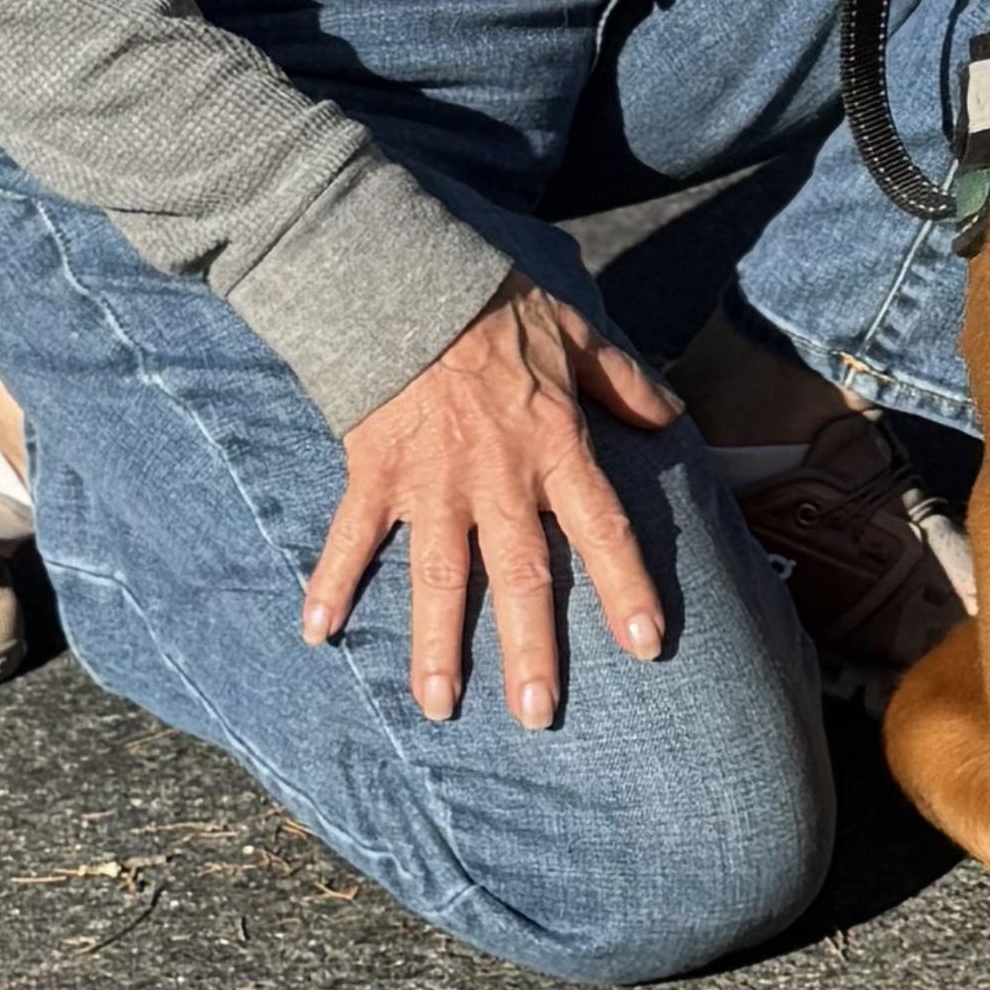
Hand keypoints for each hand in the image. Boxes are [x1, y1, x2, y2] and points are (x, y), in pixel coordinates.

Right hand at [303, 276, 682, 730]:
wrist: (411, 275)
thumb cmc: (497, 306)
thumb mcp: (576, 334)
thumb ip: (625, 383)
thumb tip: (672, 418)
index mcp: (554, 445)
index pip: (602, 526)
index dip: (625, 586)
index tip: (647, 645)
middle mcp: (498, 477)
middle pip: (520, 575)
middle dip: (530, 648)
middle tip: (537, 714)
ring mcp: (432, 481)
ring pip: (438, 577)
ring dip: (437, 644)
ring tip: (438, 707)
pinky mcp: (376, 470)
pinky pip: (351, 535)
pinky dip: (331, 581)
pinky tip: (317, 633)